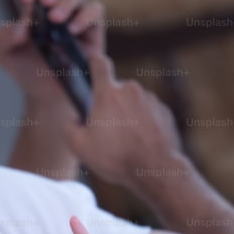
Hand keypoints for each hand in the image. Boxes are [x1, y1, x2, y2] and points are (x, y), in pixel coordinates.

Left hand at [0, 0, 104, 113]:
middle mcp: (57, 7)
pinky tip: (72, 30)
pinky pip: (96, 10)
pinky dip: (85, 15)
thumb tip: (23, 23)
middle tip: (45, 2)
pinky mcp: (93, 30)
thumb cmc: (26, 71)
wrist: (46, 97)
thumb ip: (5, 36)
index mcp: (35, 6)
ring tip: (55, 20)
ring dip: (67, 2)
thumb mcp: (5, 56)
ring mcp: (77, 16)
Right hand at [63, 54, 183, 187]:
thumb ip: (69, 127)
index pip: (99, 63)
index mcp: (108, 93)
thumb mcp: (79, 147)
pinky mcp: (165, 112)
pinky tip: (140, 143)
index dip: (93, 63)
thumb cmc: (116, 158)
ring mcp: (151, 100)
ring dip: (128, 116)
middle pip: (115, 91)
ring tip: (125, 141)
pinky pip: (149, 113)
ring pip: (133, 103)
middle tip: (106, 130)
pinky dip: (143, 124)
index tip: (91, 67)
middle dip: (110, 106)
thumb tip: (73, 120)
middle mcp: (131, 90)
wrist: (155, 170)